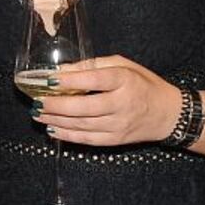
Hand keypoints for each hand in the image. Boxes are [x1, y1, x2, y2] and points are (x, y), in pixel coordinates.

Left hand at [34, 55, 182, 146]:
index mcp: (125, 81)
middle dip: (56, 105)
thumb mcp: (124, 65)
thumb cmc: (143, 84)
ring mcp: (119, 125)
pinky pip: (87, 140)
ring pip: (82, 125)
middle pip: (84, 107)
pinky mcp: (116, 140)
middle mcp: (122, 104)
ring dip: (56, 121)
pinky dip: (67, 135)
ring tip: (38, 114)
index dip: (71, 80)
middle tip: (37, 101)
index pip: (95, 80)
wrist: (168, 114)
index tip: (49, 79)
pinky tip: (52, 129)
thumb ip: (94, 65)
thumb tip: (63, 70)